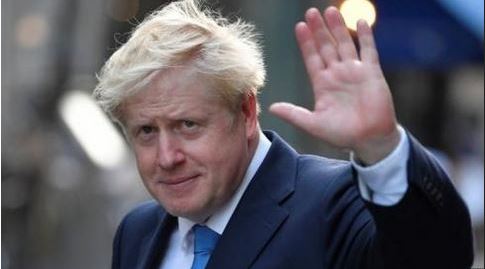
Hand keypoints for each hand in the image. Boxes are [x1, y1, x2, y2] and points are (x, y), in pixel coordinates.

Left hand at [269, 7, 399, 164]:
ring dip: (337, 28)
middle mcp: (337, 74)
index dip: (306, 43)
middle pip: (326, 46)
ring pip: (344, 44)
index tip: (299, 26)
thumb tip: (271, 108)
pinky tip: (360, 22)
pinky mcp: (372, 73)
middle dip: (319, 30)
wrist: (369, 140)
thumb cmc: (342, 134)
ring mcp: (355, 72)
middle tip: (311, 12)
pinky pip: (369, 51)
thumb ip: (294, 114)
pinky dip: (365, 37)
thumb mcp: (314, 124)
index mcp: (323, 84)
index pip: (312, 58)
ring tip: (330, 11)